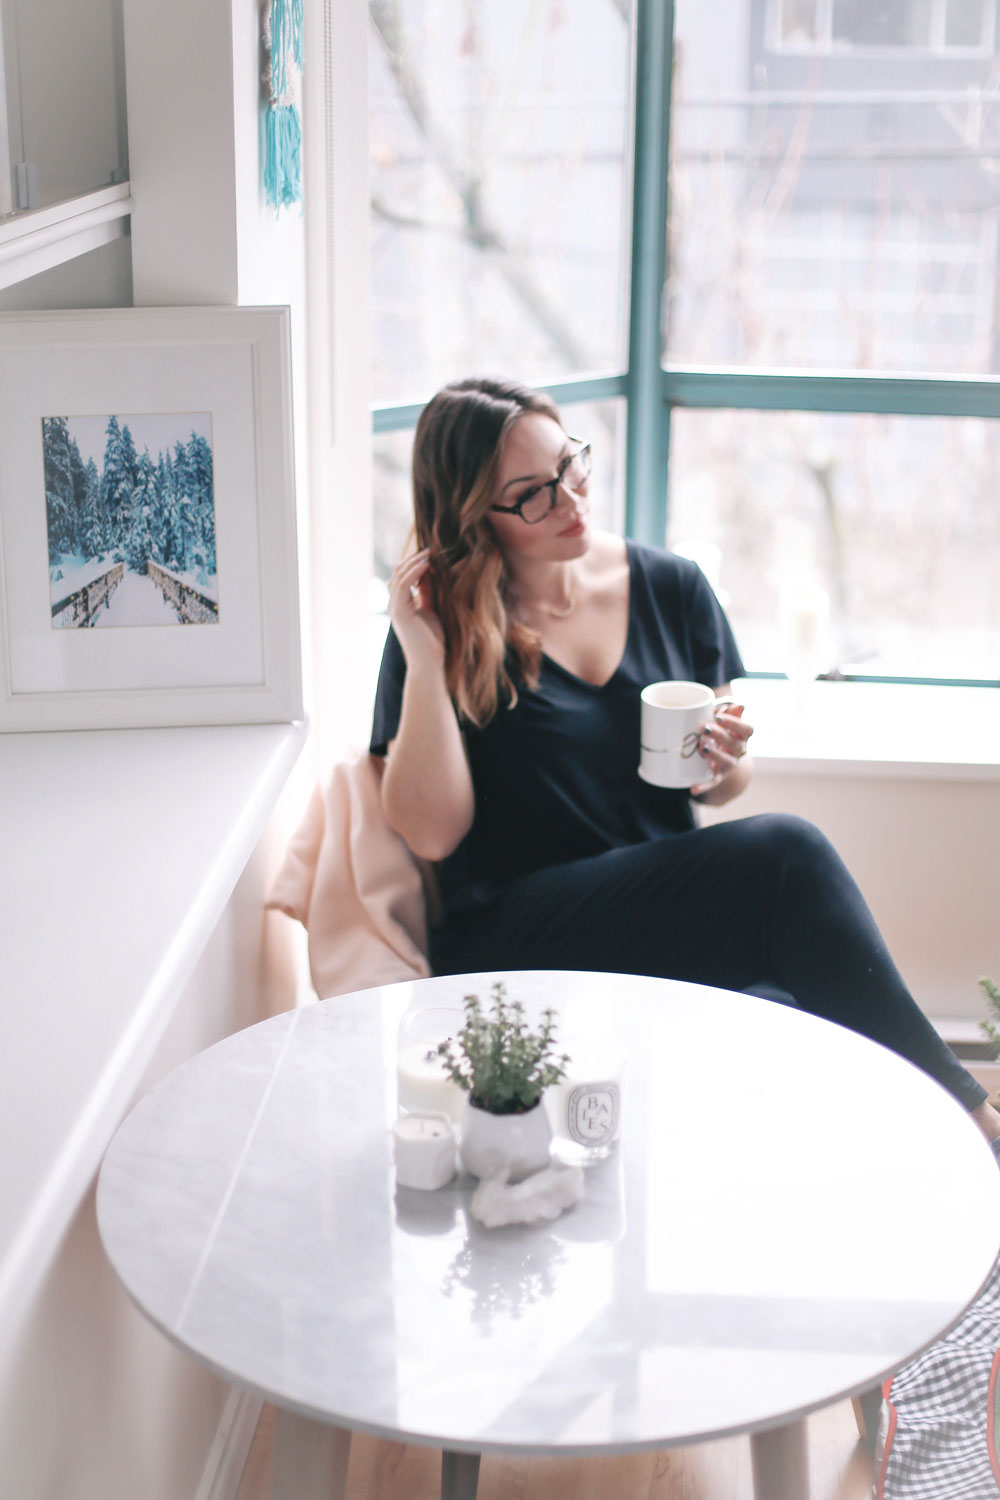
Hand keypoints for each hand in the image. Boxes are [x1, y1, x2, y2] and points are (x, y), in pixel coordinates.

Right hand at [388, 548, 445, 668]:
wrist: (430, 663)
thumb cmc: (433, 640)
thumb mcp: (433, 608)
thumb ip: (429, 591)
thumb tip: (431, 570)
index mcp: (401, 603)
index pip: (403, 575)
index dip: (416, 562)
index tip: (433, 552)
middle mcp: (394, 603)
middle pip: (399, 571)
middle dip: (415, 558)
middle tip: (432, 548)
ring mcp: (394, 607)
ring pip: (400, 575)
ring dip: (415, 561)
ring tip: (431, 552)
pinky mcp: (399, 612)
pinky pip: (403, 585)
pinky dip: (415, 572)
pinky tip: (427, 565)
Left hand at [689, 703, 753, 797]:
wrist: (717, 754)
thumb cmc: (718, 731)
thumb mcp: (721, 721)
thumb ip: (728, 713)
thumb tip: (740, 706)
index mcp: (741, 736)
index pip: (747, 730)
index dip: (735, 723)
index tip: (719, 717)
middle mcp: (738, 751)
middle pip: (735, 744)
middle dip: (720, 736)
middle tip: (704, 728)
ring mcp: (729, 764)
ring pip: (727, 762)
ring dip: (715, 755)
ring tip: (702, 748)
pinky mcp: (717, 776)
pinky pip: (712, 782)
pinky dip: (703, 786)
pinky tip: (693, 789)